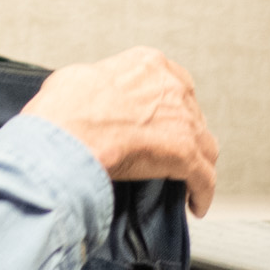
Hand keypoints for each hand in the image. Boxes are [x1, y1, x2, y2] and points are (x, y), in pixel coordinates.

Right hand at [25, 49, 219, 215]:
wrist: (66, 136)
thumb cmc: (64, 111)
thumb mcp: (76, 79)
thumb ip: (96, 86)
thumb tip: (90, 98)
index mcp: (148, 65)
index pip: (170, 85)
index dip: (165, 108)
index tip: (157, 122)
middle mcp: (171, 87)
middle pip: (190, 115)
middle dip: (181, 135)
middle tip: (165, 152)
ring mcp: (183, 120)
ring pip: (204, 145)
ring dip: (196, 163)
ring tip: (186, 180)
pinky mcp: (186, 153)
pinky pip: (205, 177)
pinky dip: (201, 193)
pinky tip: (195, 204)